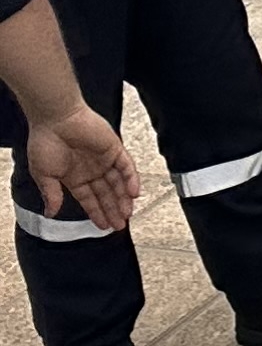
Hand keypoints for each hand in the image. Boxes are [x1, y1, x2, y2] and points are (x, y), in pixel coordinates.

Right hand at [26, 106, 134, 235]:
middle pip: (106, 194)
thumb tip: (51, 213)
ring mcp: (104, 159)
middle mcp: (91, 170)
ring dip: (123, 198)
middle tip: (120, 225)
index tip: (104, 226)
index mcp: (74, 177)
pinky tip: (133, 193)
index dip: (97, 212)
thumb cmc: (45, 143)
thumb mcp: (44, 175)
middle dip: (112, 210)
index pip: (89, 199)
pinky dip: (131, 179)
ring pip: (118, 182)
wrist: (56, 119)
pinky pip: (126, 165)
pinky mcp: (114, 148)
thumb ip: (51, 194)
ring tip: (127, 214)